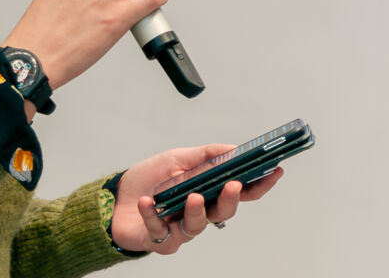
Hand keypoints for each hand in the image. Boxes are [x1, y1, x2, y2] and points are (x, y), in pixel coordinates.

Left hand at [110, 144, 283, 254]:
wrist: (114, 198)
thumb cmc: (148, 180)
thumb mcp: (177, 158)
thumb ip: (205, 155)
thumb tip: (232, 149)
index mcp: (207, 192)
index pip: (240, 191)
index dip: (259, 184)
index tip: (274, 171)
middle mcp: (199, 213)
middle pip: (224, 212)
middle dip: (231, 199)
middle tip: (233, 185)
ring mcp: (181, 229)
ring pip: (197, 226)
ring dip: (196, 211)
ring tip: (192, 196)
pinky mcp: (160, 240)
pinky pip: (161, 230)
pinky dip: (153, 214)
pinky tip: (148, 201)